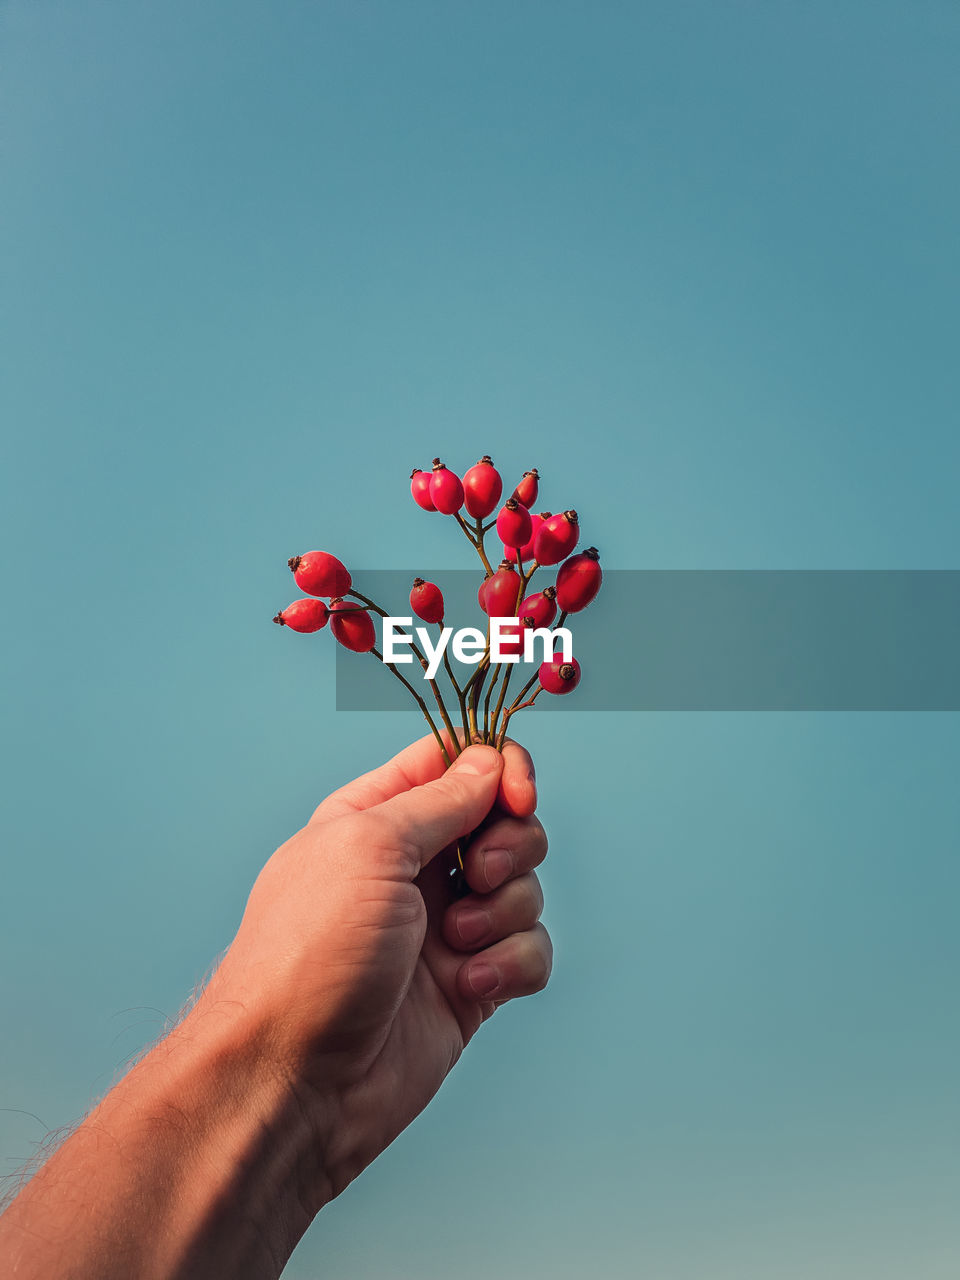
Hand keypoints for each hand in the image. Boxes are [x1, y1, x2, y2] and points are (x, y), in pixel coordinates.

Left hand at [200, 736, 551, 1198]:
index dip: (499, 768)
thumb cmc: (308, 957)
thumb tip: (489, 760)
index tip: (517, 795)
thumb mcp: (369, 847)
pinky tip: (471, 986)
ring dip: (503, 912)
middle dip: (509, 846)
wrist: (294, 1080)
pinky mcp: (469, 984)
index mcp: (376, 818)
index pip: (456, 761)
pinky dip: (512, 964)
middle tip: (475, 875)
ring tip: (455, 945)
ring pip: (523, 888)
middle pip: (505, 822)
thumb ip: (441, 798)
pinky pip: (529, 951)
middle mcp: (412, 868)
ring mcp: (443, 927)